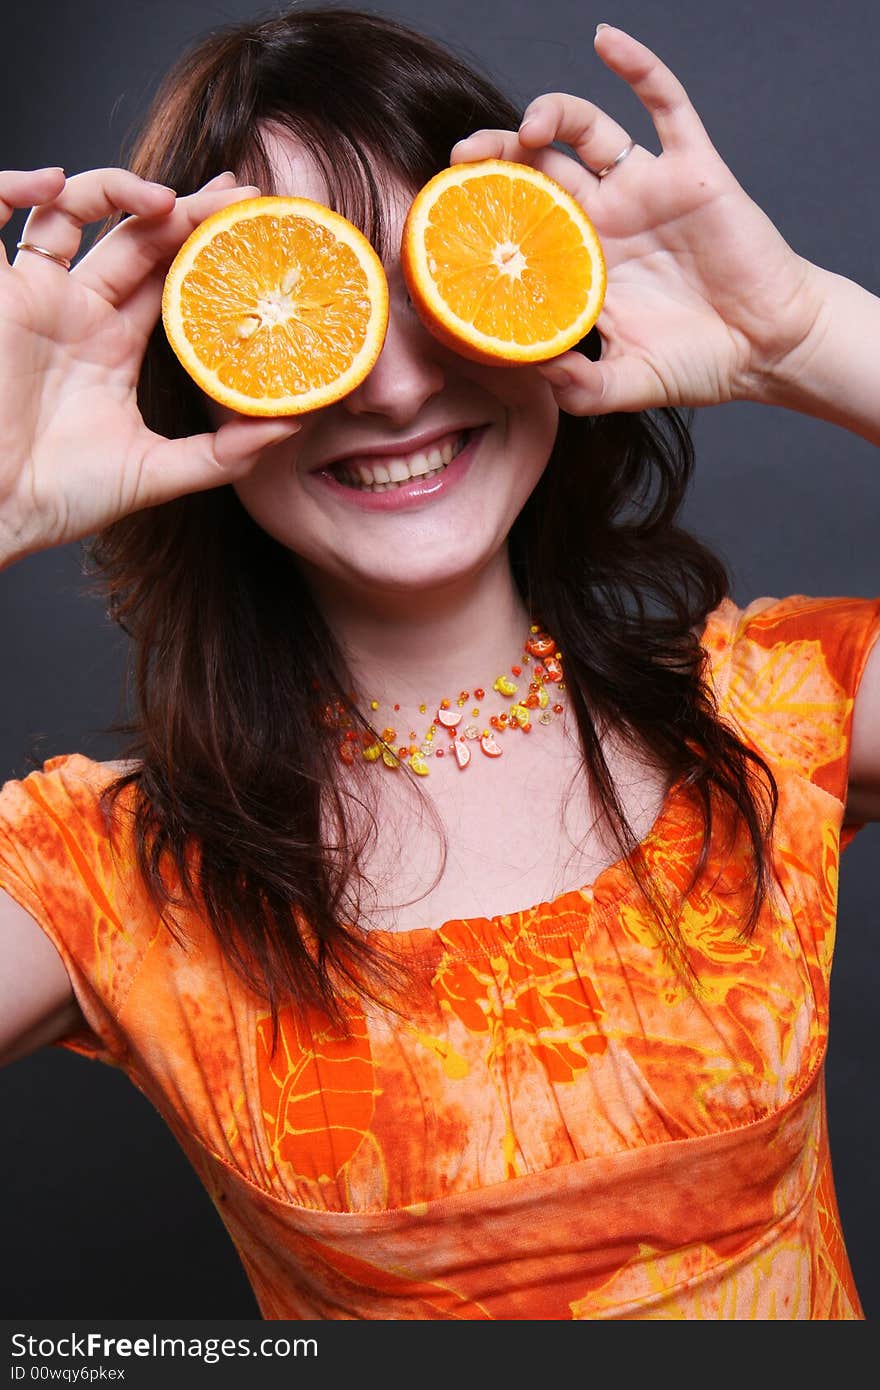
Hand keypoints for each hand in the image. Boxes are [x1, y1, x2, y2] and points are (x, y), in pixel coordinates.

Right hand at [0, 167, 299, 566]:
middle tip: (238, 192)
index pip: (169, 278)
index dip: (207, 246)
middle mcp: (77, 312)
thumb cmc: (62, 497)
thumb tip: (293, 423)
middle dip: (186, 209)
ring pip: (71, 211)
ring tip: (164, 199)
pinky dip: (16, 185)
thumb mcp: (157, 472)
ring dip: (115, 188)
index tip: (253, 222)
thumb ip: (224, 453)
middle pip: (135, 236)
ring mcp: (34, 296)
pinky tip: (53, 181)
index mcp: (114, 345)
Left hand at [450, 25, 824, 416]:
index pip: (519, 223)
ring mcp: (646, 189)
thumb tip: (538, 376)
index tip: (445, 216)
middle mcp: (607, 218)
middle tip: (463, 161)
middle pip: (537, 167)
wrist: (768, 349)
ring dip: (550, 113)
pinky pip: (665, 105)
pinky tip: (606, 42)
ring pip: (587, 129)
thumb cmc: (699, 364)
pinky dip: (639, 67)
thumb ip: (581, 389)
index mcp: (582, 263)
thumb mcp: (627, 385)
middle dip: (495, 156)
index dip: (483, 211)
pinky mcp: (692, 170)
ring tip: (525, 128)